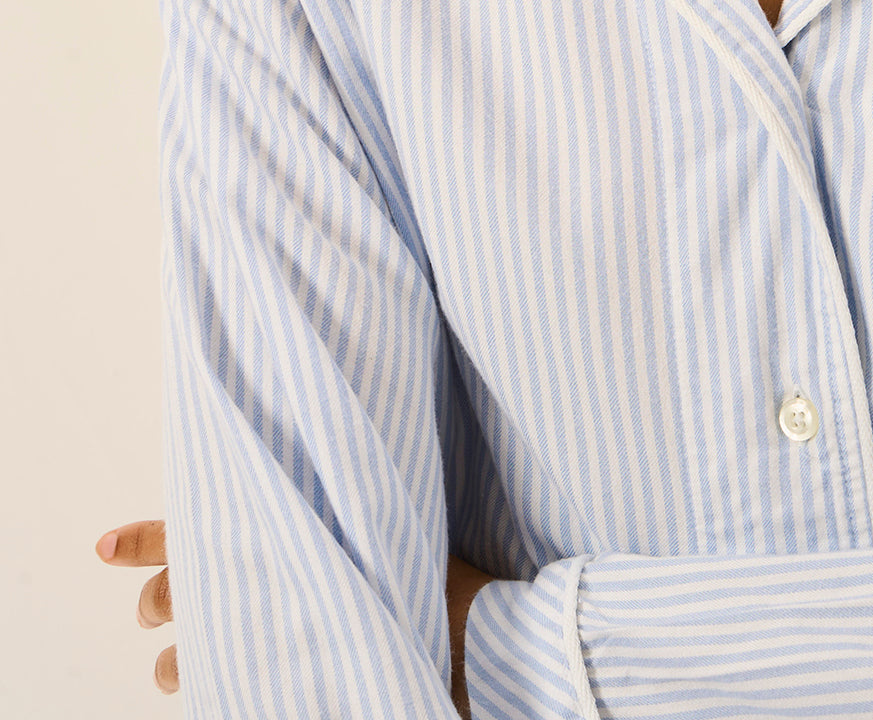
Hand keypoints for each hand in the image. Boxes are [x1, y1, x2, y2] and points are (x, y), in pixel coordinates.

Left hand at [95, 518, 496, 716]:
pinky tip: (223, 691)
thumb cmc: (433, 564)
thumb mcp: (373, 519)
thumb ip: (331, 502)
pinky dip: (226, 685)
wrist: (476, 629)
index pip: (193, 532)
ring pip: (201, 648)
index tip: (103, 547)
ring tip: (166, 671)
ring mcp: (285, 627)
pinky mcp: (298, 672)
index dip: (144, 540)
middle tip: (146, 615)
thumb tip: (287, 475)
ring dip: (182, 660)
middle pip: (187, 590)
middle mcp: (276, 575)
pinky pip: (240, 682)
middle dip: (160, 602)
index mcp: (287, 530)